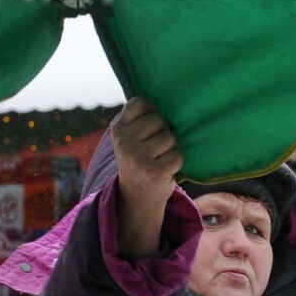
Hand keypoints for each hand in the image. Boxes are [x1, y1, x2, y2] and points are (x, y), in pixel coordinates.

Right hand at [111, 99, 182, 257]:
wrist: (137, 196)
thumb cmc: (140, 159)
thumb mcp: (130, 137)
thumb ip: (140, 117)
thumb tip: (172, 99)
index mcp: (117, 129)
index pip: (140, 103)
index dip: (151, 113)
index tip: (147, 129)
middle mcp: (123, 142)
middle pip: (158, 120)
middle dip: (162, 133)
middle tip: (153, 150)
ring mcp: (137, 157)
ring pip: (170, 137)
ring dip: (170, 149)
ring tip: (159, 160)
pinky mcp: (154, 171)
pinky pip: (177, 156)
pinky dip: (175, 163)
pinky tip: (164, 170)